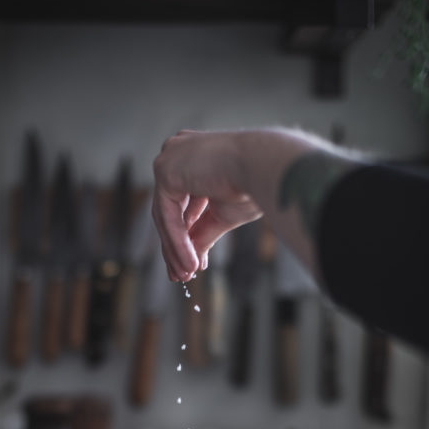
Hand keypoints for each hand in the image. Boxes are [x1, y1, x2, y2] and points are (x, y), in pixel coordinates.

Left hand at [152, 130, 261, 281]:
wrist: (263, 166)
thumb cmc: (253, 184)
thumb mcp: (223, 214)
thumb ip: (203, 232)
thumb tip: (192, 258)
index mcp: (193, 156)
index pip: (181, 203)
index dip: (186, 235)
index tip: (192, 263)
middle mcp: (178, 153)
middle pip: (169, 210)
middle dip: (176, 247)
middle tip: (181, 276)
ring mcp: (169, 159)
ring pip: (165, 216)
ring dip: (176, 250)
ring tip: (187, 275)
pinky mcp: (165, 171)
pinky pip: (167, 216)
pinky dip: (178, 242)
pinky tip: (190, 263)